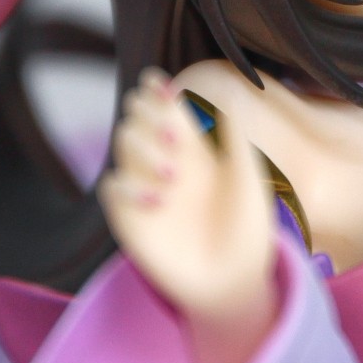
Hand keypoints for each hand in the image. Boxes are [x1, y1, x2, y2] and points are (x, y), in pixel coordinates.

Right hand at [99, 68, 277, 362]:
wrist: (233, 281)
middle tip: (176, 132)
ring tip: (175, 175)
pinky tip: (158, 202)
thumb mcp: (249, 180)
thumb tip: (227, 97)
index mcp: (194, 147)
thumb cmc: (248, 230)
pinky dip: (128, 186)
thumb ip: (236, 140)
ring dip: (144, 148)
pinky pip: (112, 187)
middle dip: (148, 113)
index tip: (158, 82)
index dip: (156, 91)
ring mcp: (145, 185)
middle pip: (138, 117)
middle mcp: (164, 159)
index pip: (165, 107)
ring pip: (122, 143)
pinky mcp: (130, 216)